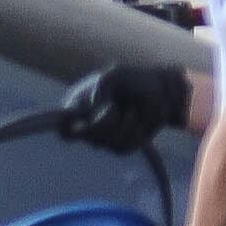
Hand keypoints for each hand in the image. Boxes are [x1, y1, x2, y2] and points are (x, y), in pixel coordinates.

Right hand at [57, 64, 191, 153]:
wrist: (161, 93)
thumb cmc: (134, 80)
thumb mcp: (113, 77)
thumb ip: (99, 89)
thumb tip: (95, 110)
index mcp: (78, 105)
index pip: (63, 127)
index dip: (73, 128)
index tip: (85, 122)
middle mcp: (87, 123)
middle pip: (87, 136)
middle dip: (105, 123)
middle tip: (116, 107)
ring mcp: (104, 136)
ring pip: (107, 143)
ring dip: (124, 126)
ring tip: (133, 111)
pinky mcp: (120, 145)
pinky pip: (122, 149)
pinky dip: (134, 134)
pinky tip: (139, 123)